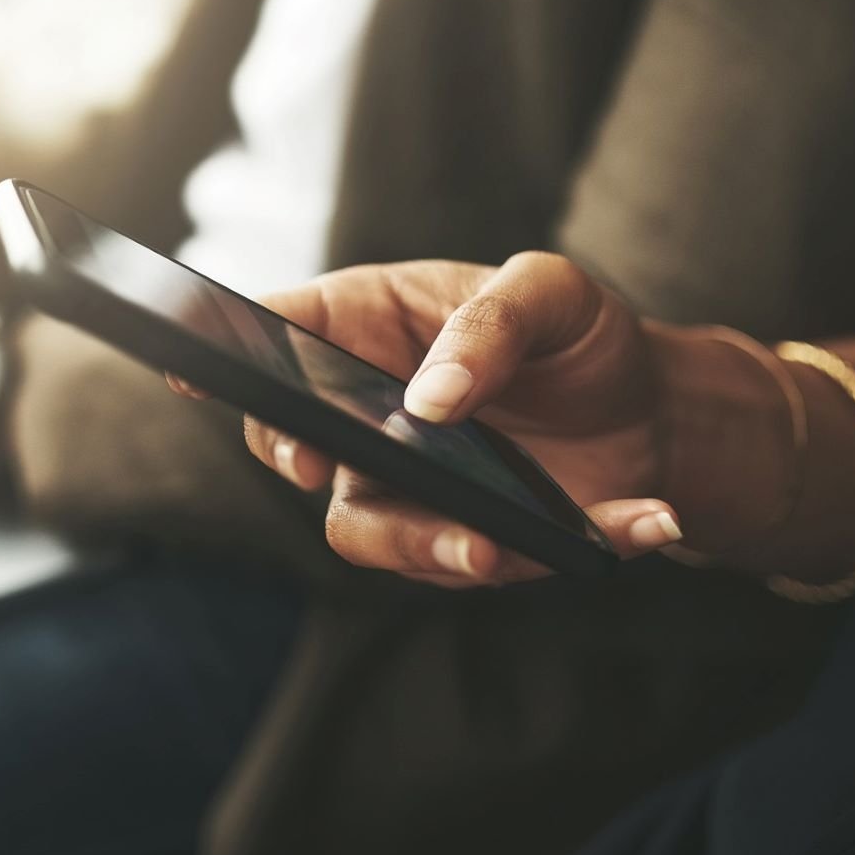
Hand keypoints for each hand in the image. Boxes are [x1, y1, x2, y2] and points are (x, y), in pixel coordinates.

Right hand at [189, 254, 692, 588]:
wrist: (658, 416)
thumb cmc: (579, 336)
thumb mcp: (551, 291)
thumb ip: (490, 326)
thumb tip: (426, 402)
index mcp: (367, 323)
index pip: (278, 332)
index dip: (223, 350)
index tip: (195, 368)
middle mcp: (364, 410)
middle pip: (290, 443)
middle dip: (296, 459)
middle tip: (320, 466)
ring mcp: (402, 484)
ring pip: (364, 530)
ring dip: (423, 543)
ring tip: (494, 547)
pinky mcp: (457, 539)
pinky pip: (470, 563)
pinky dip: (557, 553)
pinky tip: (644, 520)